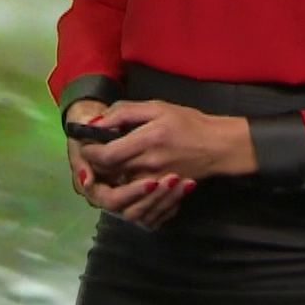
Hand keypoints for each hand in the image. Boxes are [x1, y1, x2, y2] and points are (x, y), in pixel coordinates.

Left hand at [79, 100, 254, 185]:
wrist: (219, 146)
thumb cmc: (188, 122)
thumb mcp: (156, 107)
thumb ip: (124, 112)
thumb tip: (96, 122)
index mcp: (146, 140)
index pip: (106, 156)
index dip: (89, 153)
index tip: (85, 145)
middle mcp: (149, 165)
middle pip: (109, 174)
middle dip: (95, 166)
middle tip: (91, 155)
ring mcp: (156, 182)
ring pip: (120, 188)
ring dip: (108, 179)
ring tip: (105, 166)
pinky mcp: (162, 192)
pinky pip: (136, 197)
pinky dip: (125, 189)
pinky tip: (123, 177)